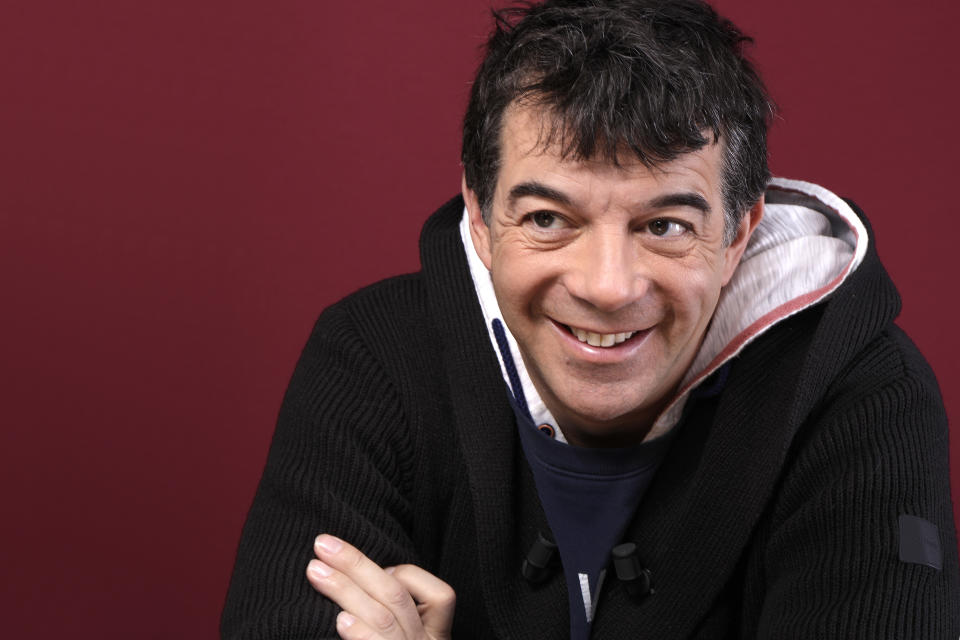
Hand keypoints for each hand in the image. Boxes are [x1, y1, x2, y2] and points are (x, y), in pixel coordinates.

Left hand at [306, 534, 454, 638]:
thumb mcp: (403, 635)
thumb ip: (389, 611)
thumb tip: (351, 573)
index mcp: (435, 635)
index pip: (438, 595)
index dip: (403, 572)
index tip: (372, 568)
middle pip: (397, 596)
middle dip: (356, 565)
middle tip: (322, 545)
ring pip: (384, 617)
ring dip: (346, 590)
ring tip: (316, 573)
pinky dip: (361, 633)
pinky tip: (339, 620)